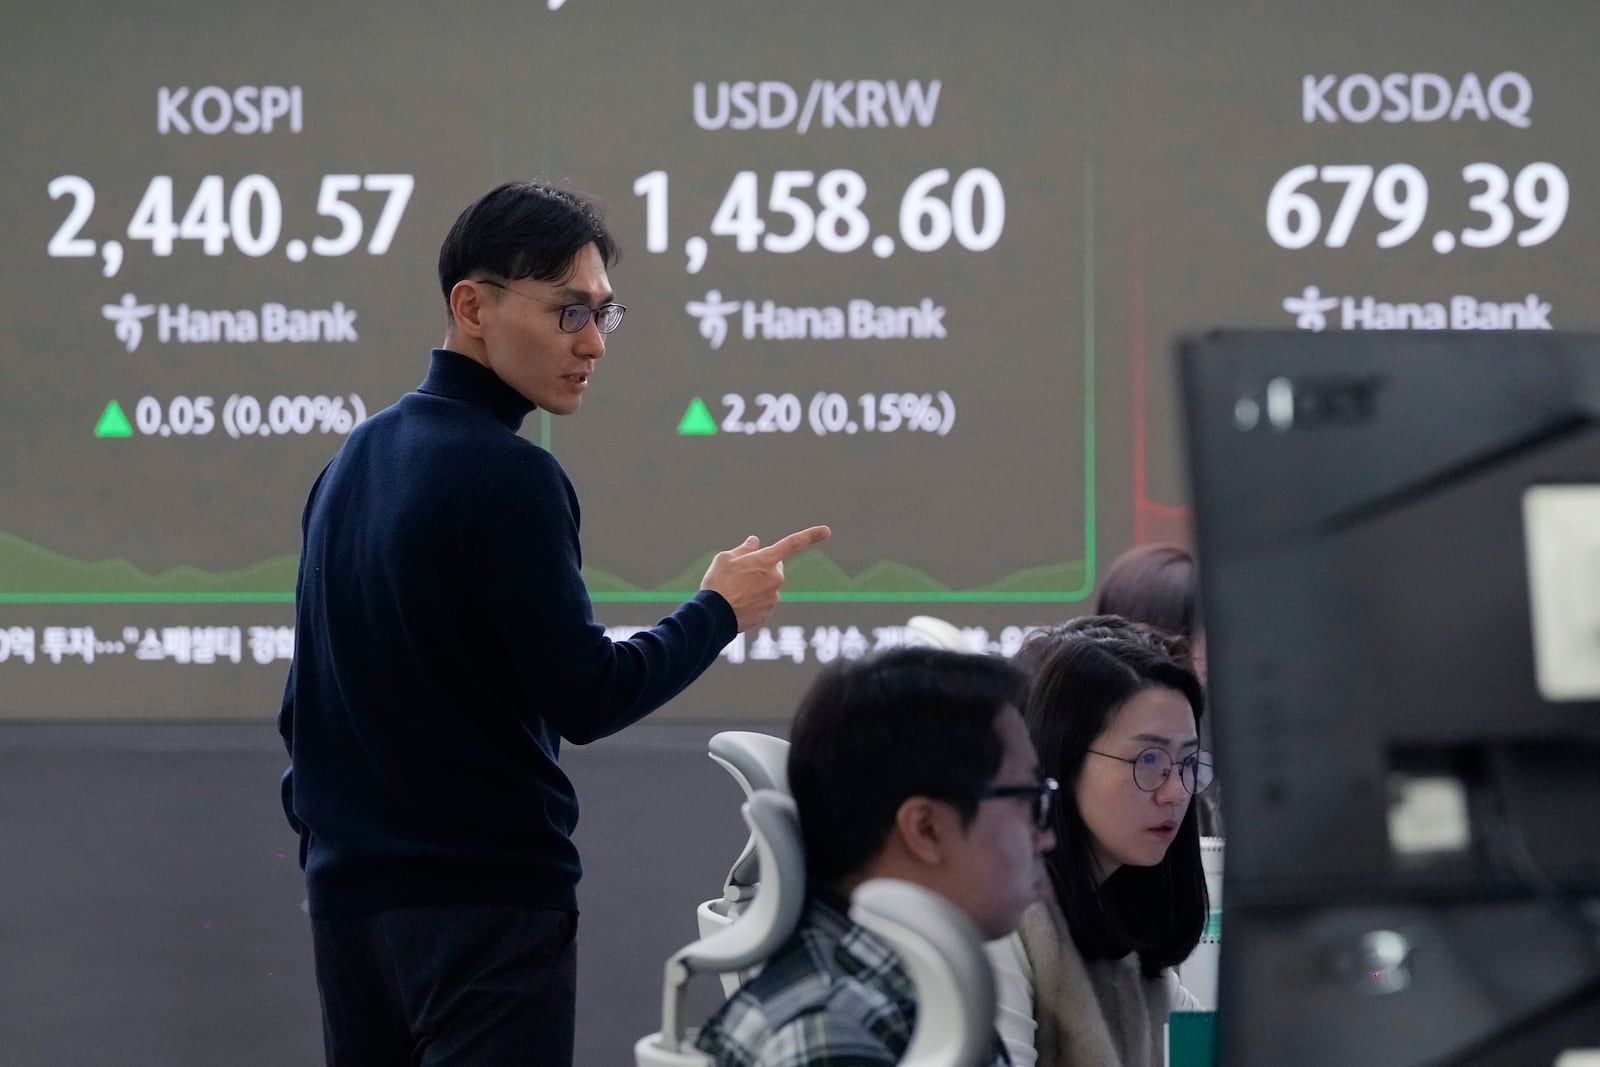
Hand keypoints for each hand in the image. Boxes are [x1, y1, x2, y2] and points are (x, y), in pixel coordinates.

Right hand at [700, 525, 830, 630]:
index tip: (827, 531)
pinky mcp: (768, 613)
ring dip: (756, 586)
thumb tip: (755, 542)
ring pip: (767, 586)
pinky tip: (737, 604)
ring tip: (734, 592)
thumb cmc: (717, 583)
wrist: (713, 616)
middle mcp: (775, 578)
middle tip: (739, 574)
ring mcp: (773, 597)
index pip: (793, 543)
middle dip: (762, 568)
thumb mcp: (725, 559)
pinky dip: (753, 602)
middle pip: (774, 568)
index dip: (810, 535)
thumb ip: (744, 549)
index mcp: (766, 560)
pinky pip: (763, 602)